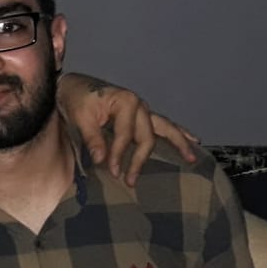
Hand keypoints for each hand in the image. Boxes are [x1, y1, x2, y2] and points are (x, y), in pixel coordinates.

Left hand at [58, 73, 197, 185]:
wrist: (75, 87)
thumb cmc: (77, 99)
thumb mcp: (81, 117)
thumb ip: (92, 138)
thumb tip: (101, 160)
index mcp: (126, 101)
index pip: (126, 135)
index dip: (119, 154)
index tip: (113, 171)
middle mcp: (140, 104)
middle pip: (147, 136)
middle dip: (140, 160)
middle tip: (130, 181)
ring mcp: (143, 110)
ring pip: (165, 127)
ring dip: (179, 143)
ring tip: (192, 158)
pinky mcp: (142, 115)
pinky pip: (163, 125)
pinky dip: (177, 133)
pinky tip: (192, 140)